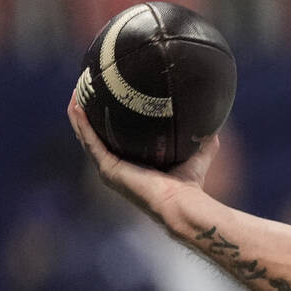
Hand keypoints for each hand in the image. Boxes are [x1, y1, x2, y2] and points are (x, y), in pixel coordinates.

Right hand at [66, 89, 218, 217]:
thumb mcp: (198, 153)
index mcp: (133, 163)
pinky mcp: (108, 169)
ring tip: (76, 92)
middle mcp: (117, 166)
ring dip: (78, 114)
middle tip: (84, 88)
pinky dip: (81, 124)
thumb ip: (204, 138)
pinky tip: (76, 105)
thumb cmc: (191, 184)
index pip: (115, 137)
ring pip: (87, 136)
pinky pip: (90, 142)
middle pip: (95, 135)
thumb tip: (215, 120)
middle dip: (88, 112)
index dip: (108, 119)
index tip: (106, 95)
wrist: (183, 202)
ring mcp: (109, 169)